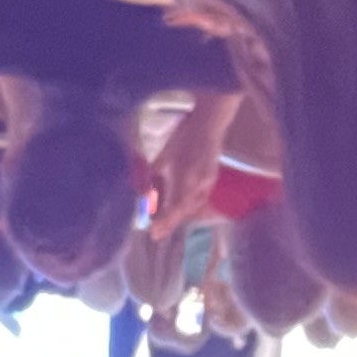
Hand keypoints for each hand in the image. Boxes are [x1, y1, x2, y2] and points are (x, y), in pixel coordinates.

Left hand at [146, 90, 236, 232]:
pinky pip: (199, 201)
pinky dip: (188, 207)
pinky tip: (179, 208)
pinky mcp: (212, 180)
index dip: (164, 222)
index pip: (175, 207)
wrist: (209, 123)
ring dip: (178, 216)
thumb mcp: (164, 156)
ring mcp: (208, 183)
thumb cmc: (182, 137)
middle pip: (184, 211)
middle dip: (169, 222)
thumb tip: (144, 197)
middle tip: (156, 232)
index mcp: (185, 176)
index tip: (153, 232)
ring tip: (165, 222)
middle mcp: (199, 183)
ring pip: (192, 207)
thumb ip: (154, 177)